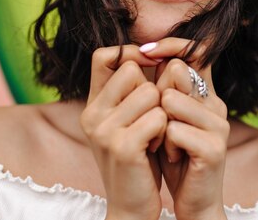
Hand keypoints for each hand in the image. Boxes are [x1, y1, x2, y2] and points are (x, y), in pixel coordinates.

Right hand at [80, 46, 166, 219]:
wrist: (131, 207)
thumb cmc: (138, 160)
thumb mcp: (129, 121)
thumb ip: (131, 91)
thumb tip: (152, 53)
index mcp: (92, 104)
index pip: (105, 55)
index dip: (132, 53)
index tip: (151, 66)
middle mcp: (92, 113)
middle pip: (132, 70)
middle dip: (153, 88)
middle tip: (153, 117)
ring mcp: (104, 130)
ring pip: (150, 92)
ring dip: (162, 112)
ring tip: (155, 135)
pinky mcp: (122, 147)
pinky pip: (158, 116)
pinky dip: (166, 130)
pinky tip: (158, 147)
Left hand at [140, 38, 229, 219]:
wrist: (194, 201)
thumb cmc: (175, 157)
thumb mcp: (164, 119)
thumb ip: (161, 89)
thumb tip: (143, 53)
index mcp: (205, 93)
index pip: (196, 50)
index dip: (171, 44)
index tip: (145, 50)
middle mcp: (216, 102)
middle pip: (176, 71)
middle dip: (156, 95)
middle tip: (159, 123)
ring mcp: (218, 123)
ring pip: (170, 100)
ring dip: (159, 125)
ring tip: (166, 143)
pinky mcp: (215, 146)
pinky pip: (173, 130)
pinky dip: (166, 145)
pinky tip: (175, 157)